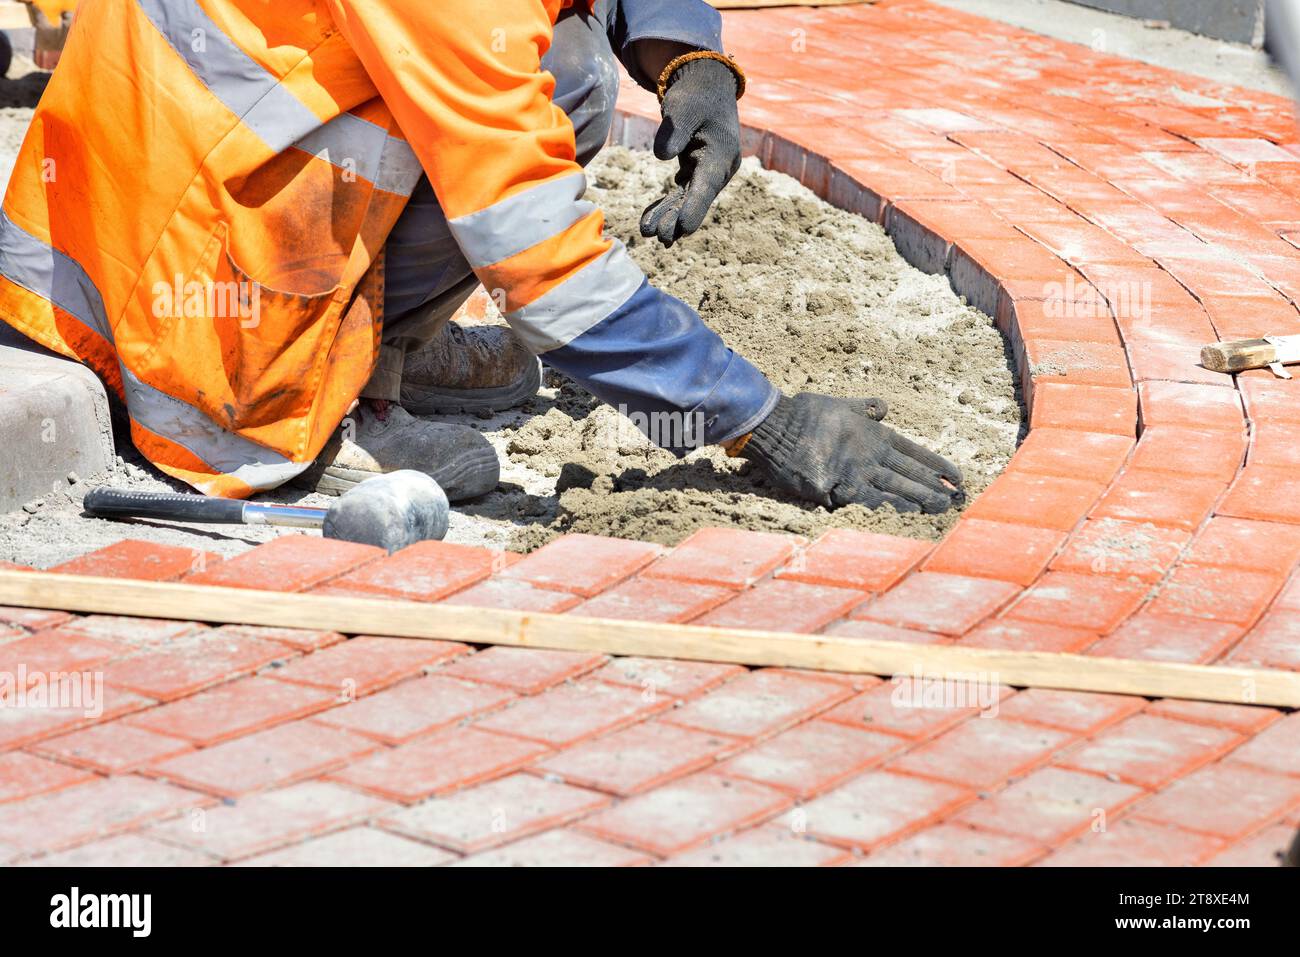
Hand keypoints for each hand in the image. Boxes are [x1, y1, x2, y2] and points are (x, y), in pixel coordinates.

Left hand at [640, 56, 741, 246]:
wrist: (705, 87)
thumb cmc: (695, 95)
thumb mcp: (683, 107)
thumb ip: (674, 130)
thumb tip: (662, 155)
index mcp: (721, 154)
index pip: (707, 186)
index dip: (695, 208)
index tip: (684, 229)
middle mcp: (719, 168)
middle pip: (697, 198)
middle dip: (678, 218)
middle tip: (660, 237)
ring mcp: (708, 172)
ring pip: (688, 199)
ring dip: (669, 217)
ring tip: (647, 233)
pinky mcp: (696, 171)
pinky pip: (682, 193)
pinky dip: (667, 206)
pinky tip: (650, 222)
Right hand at [742, 393, 964, 512]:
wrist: (777, 427)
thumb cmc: (806, 414)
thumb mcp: (842, 405)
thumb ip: (866, 408)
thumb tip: (884, 407)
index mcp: (875, 435)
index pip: (915, 453)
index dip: (937, 465)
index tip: (957, 476)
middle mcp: (871, 455)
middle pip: (910, 475)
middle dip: (934, 488)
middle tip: (956, 500)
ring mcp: (856, 472)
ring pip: (895, 490)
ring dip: (918, 500)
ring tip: (939, 509)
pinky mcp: (838, 489)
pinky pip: (868, 502)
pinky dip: (888, 509)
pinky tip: (902, 517)